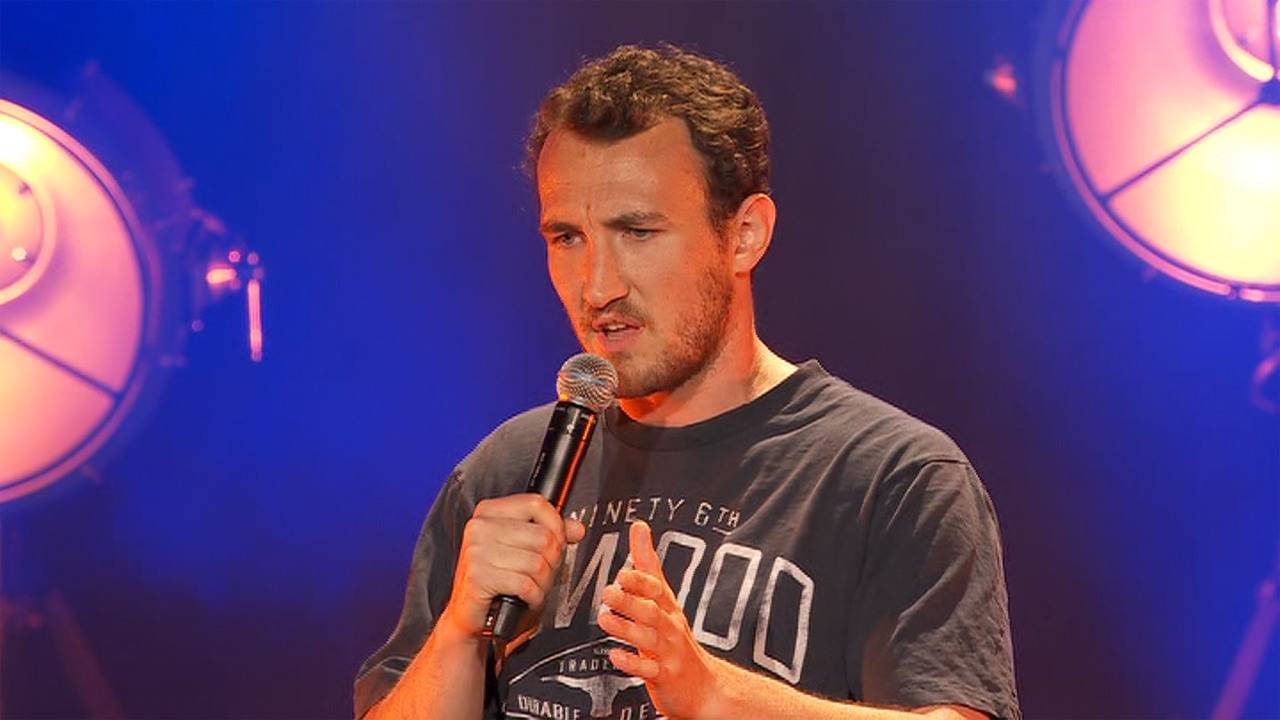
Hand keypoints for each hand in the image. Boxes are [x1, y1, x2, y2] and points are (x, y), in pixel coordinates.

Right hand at [442, 493, 585, 636]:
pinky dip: (534, 597)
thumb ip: (551, 534)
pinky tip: (526, 598)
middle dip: (552, 561)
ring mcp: (476, 551)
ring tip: (534, 587)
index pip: (536, 503)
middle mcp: (480, 527)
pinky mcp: (478, 577)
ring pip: (537, 562)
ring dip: (544, 582)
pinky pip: (526, 584)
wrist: (469, 616)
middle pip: (542, 536)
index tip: (559, 541)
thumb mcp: (524, 551)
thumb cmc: (496, 583)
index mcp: (489, 512)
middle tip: (543, 573)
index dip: (557, 525)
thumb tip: (576, 528)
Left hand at [598, 521, 724, 718]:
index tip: (622, 572)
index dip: (640, 581)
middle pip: (652, 611)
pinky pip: (649, 671)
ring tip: (605, 620)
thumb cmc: (676, 638)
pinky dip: (633, 664)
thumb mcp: (665, 598)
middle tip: (608, 593)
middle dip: (630, 602)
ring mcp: (669, 653)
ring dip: (626, 629)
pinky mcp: (665, 677)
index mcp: (667, 607)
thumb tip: (639, 526)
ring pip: (648, 640)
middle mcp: (669, 628)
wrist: (704, 686)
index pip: (656, 589)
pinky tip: (615, 656)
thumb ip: (648, 563)